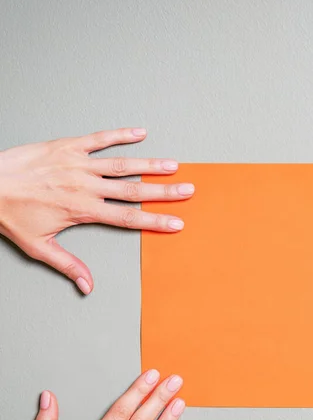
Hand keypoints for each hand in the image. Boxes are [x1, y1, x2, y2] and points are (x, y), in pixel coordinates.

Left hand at [0, 128, 194, 294]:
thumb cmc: (9, 214)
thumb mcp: (38, 246)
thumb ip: (68, 265)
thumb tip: (87, 286)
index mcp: (83, 210)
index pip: (128, 218)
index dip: (155, 221)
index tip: (176, 222)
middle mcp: (86, 185)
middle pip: (133, 190)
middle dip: (164, 191)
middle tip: (187, 190)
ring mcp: (78, 163)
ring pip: (122, 165)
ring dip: (150, 165)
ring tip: (173, 165)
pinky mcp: (67, 146)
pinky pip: (98, 138)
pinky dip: (120, 134)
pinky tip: (139, 133)